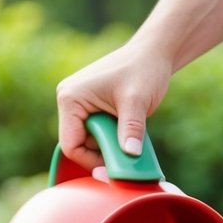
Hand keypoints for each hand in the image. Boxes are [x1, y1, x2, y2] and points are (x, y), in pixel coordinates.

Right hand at [56, 43, 173, 170]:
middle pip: (78, 145)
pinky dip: (111, 138)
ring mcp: (78, 104)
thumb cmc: (144, 70)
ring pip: (88, 142)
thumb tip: (130, 156)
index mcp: (70, 98)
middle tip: (127, 154)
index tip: (114, 169)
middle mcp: (69, 101)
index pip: (70, 146)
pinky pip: (96, 133)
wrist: (154, 53)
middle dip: (102, 153)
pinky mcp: (90, 107)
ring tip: (130, 136)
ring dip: (109, 145)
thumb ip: (131, 129)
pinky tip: (126, 131)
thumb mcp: (137, 102)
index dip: (91, 162)